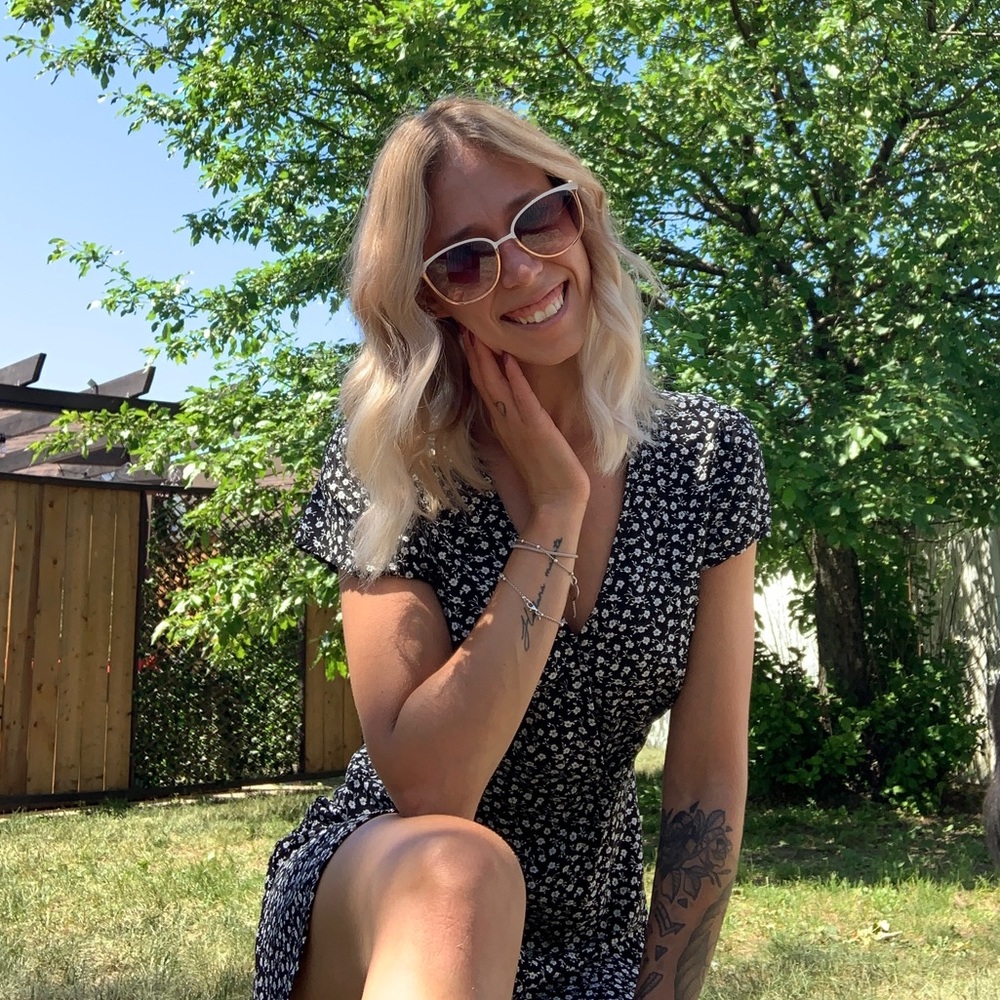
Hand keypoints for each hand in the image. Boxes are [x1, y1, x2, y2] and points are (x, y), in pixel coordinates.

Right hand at [461, 329, 589, 514]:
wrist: (556, 503)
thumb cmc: (548, 476)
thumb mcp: (529, 445)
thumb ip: (520, 425)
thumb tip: (516, 407)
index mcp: (503, 426)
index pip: (484, 388)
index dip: (475, 363)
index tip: (468, 339)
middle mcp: (505, 423)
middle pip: (484, 382)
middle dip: (474, 354)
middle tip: (465, 327)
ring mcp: (518, 426)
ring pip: (496, 387)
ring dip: (487, 359)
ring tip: (478, 334)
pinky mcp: (536, 429)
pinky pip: (522, 399)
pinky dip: (515, 378)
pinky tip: (509, 358)